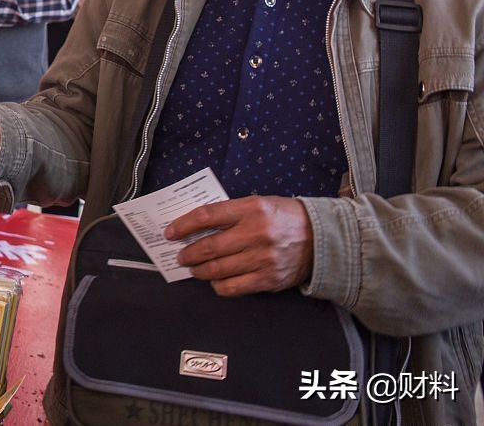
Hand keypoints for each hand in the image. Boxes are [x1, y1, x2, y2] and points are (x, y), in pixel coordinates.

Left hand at [166, 196, 313, 295]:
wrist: (322, 238)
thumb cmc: (284, 217)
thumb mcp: (258, 204)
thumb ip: (231, 213)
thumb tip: (197, 226)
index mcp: (251, 209)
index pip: (207, 216)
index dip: (184, 225)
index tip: (170, 232)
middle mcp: (255, 234)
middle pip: (209, 247)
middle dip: (188, 253)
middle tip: (180, 256)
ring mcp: (263, 259)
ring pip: (218, 269)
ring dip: (199, 271)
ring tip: (194, 268)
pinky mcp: (269, 280)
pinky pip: (234, 288)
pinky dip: (218, 286)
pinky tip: (214, 281)